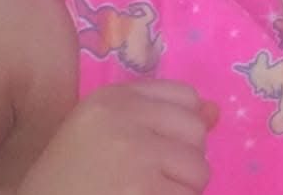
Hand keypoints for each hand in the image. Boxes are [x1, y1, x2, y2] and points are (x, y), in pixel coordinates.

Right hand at [15, 81, 213, 194]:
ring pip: (199, 170)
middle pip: (196, 131)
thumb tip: (216, 112)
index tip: (154, 153)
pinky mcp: (146, 191)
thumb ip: (157, 117)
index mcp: (110, 98)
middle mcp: (124, 117)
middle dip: (181, 163)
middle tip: (144, 184)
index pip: (185, 97)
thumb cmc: (66, 186)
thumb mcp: (102, 136)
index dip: (178, 131)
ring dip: (179, 192)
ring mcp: (137, 154)